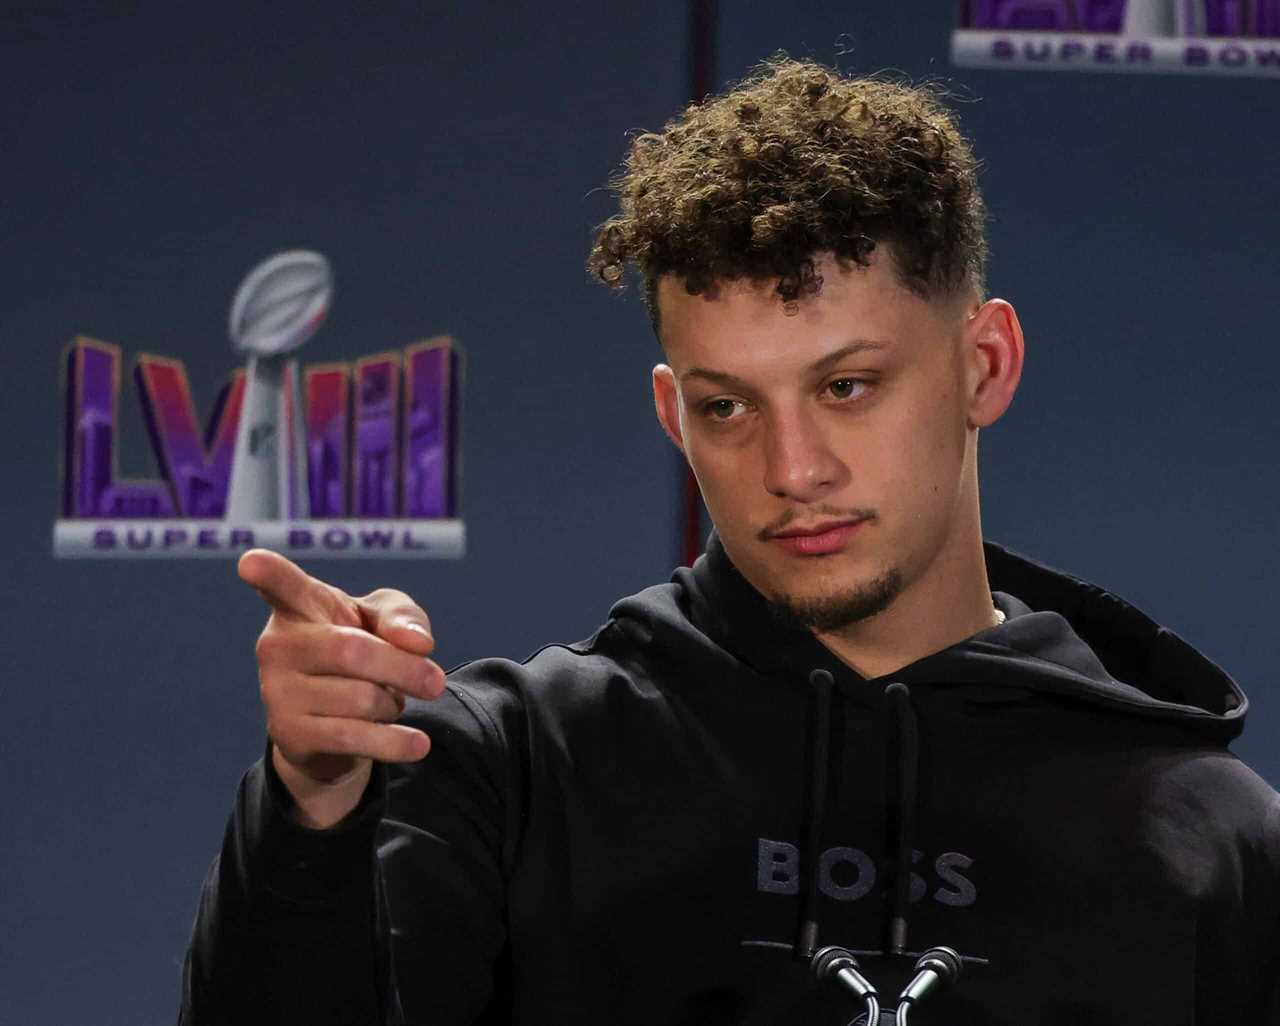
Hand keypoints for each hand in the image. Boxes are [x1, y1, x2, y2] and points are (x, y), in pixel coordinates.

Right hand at [238, 548, 446, 827]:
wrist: (335, 726)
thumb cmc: (362, 651)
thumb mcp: (385, 622)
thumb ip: (403, 618)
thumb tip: (416, 643)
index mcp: (300, 607)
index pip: (284, 586)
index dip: (268, 573)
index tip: (251, 562)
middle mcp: (278, 646)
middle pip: (353, 651)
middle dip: (404, 669)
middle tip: (435, 682)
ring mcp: (277, 691)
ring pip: (361, 698)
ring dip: (394, 704)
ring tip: (388, 703)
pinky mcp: (288, 733)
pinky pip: (353, 737)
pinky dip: (395, 742)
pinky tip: (418, 745)